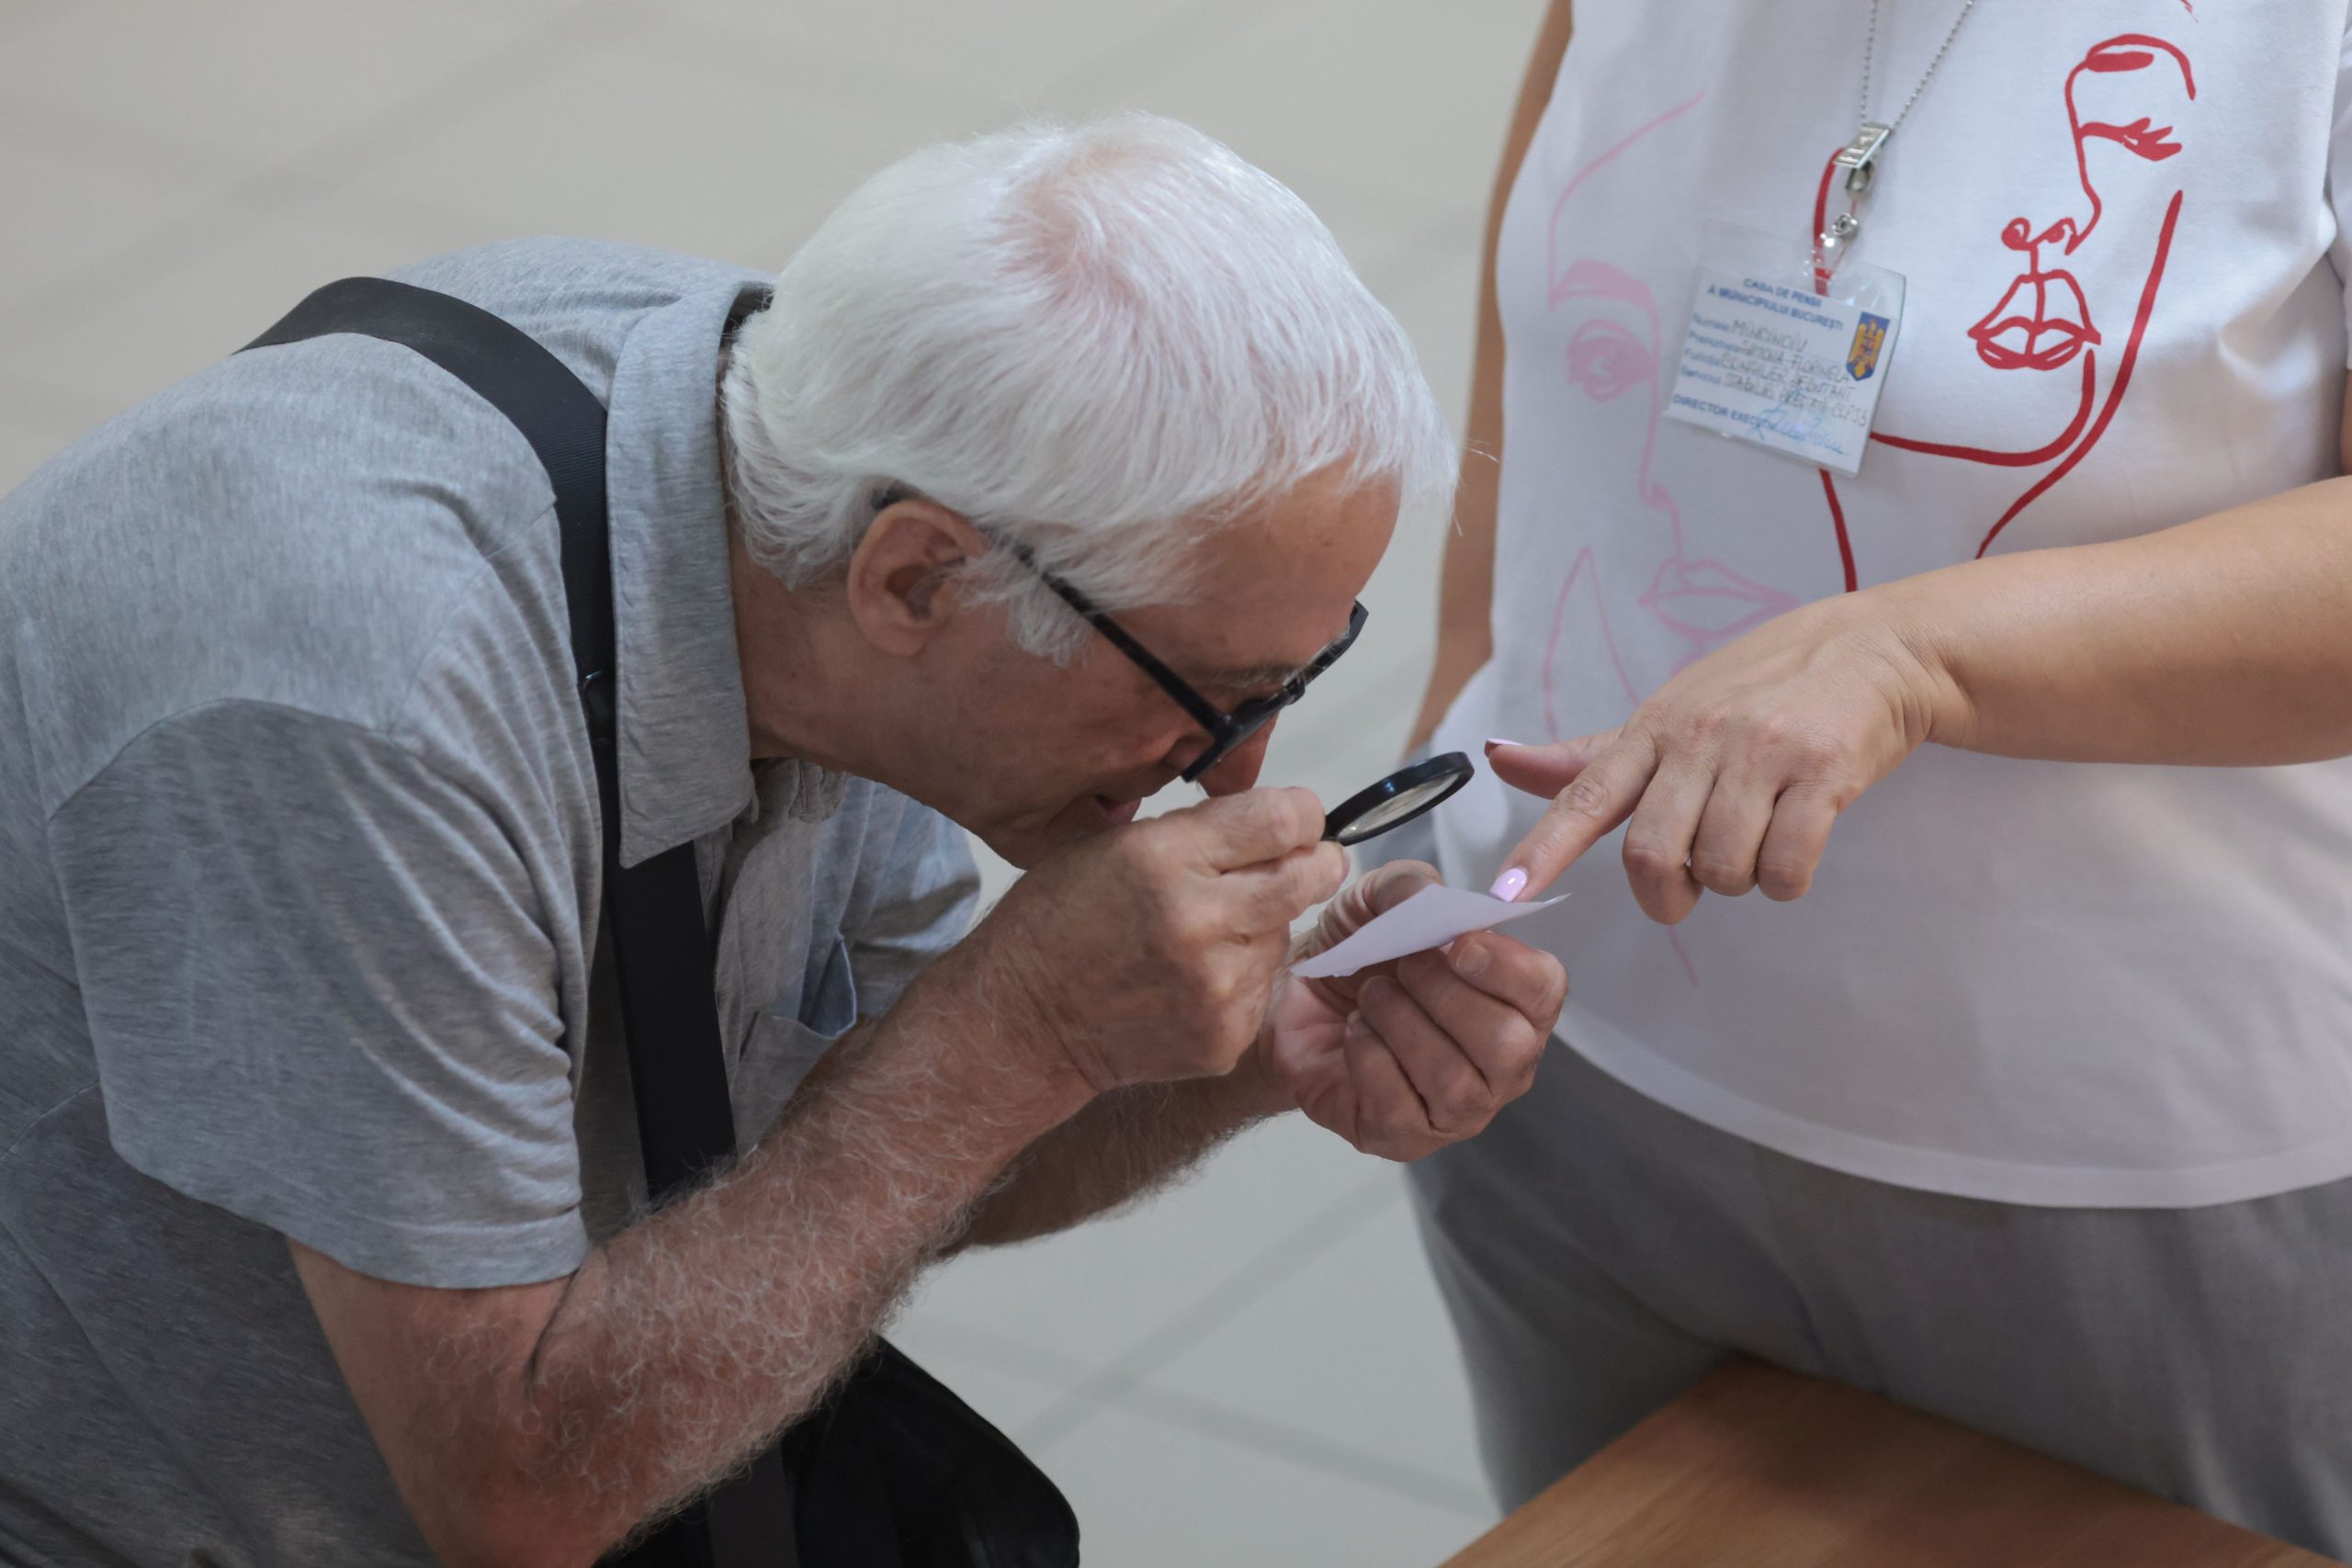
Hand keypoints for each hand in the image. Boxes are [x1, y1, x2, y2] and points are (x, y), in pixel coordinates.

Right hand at [966, 787, 1348, 1094]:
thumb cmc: (1061, 922)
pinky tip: (1193, 979)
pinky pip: (1263, 986)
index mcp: (1166, 860)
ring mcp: (1216, 987)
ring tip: (1205, 934)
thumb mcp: (1115, 846)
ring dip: (1264, 925)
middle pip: (1308, 877)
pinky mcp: (1225, 1035)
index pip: (1282, 819)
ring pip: (1284, 933)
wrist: (1023, 1021)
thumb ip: (1202, 831)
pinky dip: (1243, 975)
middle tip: (1310, 862)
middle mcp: (1198, 921)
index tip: (1300, 818)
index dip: (1301, 814)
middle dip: (1316, 863)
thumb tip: (1288, 824)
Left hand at [1260, 860, 1563, 1160]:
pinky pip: (1401, 1108)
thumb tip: (1432, 902)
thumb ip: (1409, 886)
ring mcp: (1458, 1110)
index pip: (1545, 992)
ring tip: (1371, 997)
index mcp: (1513, 1002)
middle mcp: (1501, 1063)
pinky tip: (1354, 1033)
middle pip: (1508, 1044)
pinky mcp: (1406, 1137)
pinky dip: (1370, 1059)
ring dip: (1403, 1026)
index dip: (1507, 968)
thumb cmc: (1355, 954)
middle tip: (1402, 968)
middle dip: (1447, 997)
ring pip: (1455, 1081)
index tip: (1457, 944)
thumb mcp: (1376, 900)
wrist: (1289, 1004)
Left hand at [1490, 593, 1951, 920]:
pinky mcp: (1823, 773)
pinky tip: (1792, 851)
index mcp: (1653, 728)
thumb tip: (1500, 758)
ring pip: (1722, 868)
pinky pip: (1786, 867)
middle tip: (1686, 889)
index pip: (1585, 795)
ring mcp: (1762, 754)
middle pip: (1650, 853)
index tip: (1505, 896)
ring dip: (1736, 883)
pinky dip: (1785, 882)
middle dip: (1664, 894)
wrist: (1875, 649)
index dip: (1542, 849)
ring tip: (1753, 846)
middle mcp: (1699, 738)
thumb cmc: (1759, 688)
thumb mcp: (1668, 712)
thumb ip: (1589, 756)